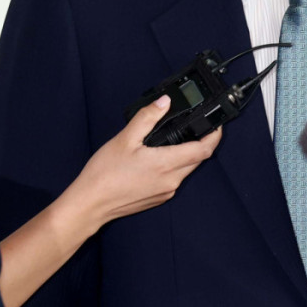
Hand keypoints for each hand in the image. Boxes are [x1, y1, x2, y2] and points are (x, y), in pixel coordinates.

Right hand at [0, 97, 221, 306]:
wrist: (90, 204)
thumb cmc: (104, 174)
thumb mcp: (125, 138)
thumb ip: (148, 117)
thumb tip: (164, 102)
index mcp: (167, 164)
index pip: (204, 150)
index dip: (215, 135)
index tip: (217, 124)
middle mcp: (171, 181)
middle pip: (198, 160)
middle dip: (201, 143)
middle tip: (196, 127)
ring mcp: (165, 192)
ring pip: (186, 170)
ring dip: (187, 155)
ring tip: (174, 140)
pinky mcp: (158, 198)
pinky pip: (174, 180)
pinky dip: (174, 167)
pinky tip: (157, 158)